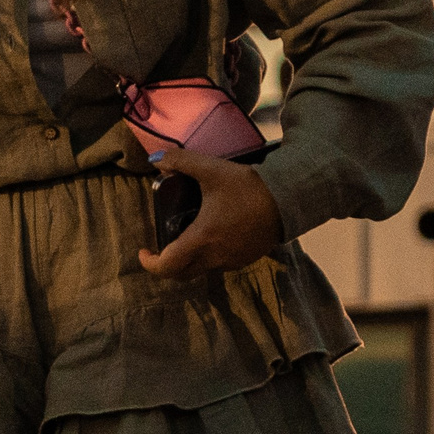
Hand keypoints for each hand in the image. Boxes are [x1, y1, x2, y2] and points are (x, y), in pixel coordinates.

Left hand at [138, 148, 282, 278]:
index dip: (149, 264)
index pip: (166, 266)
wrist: (289, 198)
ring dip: (189, 259)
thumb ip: (181, 162)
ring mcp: (232, 261)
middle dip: (167, 264)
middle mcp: (215, 257)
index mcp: (201, 239)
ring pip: (201, 269)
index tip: (144, 252)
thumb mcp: (212, 169)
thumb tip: (157, 159)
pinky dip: (209, 256)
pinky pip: (220, 264)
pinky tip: (213, 235)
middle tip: (161, 248)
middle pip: (181, 274)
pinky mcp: (246, 259)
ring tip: (187, 237)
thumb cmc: (249, 186)